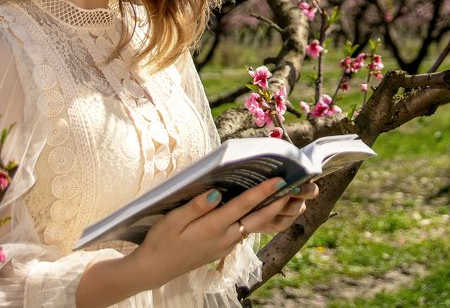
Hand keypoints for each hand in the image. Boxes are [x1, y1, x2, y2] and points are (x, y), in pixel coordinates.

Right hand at [128, 177, 318, 289]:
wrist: (155, 269)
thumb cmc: (161, 241)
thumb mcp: (172, 221)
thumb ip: (195, 207)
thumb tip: (216, 193)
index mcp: (212, 228)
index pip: (243, 206)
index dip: (262, 193)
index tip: (279, 180)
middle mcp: (224, 238)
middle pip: (258, 218)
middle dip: (278, 202)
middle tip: (294, 185)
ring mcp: (226, 245)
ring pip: (255, 226)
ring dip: (272, 211)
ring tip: (286, 194)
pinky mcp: (224, 248)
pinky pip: (247, 231)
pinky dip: (259, 219)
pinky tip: (264, 208)